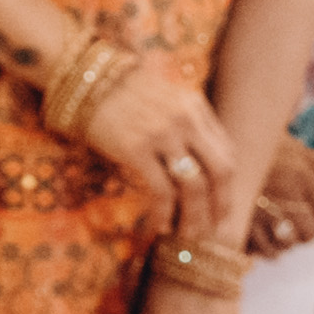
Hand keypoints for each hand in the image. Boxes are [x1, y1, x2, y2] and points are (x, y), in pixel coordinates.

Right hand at [79, 61, 232, 238]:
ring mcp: (162, 135)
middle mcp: (185, 120)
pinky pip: (162, 190)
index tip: (223, 207)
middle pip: (220, 171)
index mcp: (196, 107)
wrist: (86, 78)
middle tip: (215, 229)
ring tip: (189, 235)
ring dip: (194, 217)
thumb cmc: (124, 92)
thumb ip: (188, 122)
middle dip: (221, 204)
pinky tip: (161, 226)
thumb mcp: (166, 97)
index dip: (228, 185)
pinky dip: (165, 213)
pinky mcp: (136, 149)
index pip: (227, 153)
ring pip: (193, 186)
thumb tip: (204, 161)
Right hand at [252, 135, 313, 248]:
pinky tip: (269, 240)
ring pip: (289, 243)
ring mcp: (262, 209)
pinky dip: (271, 250)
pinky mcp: (242, 223)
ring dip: (290, 242)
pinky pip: (266, 250)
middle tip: (304, 229)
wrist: (224, 143)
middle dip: (310, 233)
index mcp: (300, 174)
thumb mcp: (292, 147)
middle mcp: (284, 193)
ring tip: (283, 233)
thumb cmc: (261, 148)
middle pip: (310, 231)